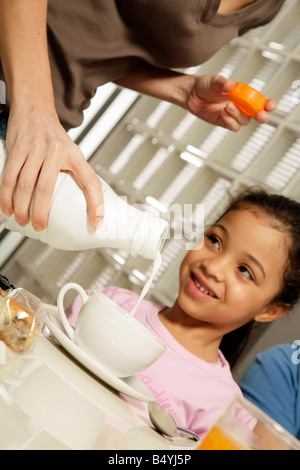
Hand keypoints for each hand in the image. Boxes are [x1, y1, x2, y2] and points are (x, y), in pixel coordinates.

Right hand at [0, 104, 103, 230]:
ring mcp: (36, 149)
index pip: (91, 181)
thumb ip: (74, 173)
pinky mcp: (18, 147)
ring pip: (26, 185)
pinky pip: (10, 176)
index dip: (96, 203)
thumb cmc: (53, 136)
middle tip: (39, 227)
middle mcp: (57, 151)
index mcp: (75, 155)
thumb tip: (80, 203)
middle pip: (47, 189)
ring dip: (21, 207)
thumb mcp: (71, 151)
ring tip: (21, 220)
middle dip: (41, 213)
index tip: (96, 222)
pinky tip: (7, 207)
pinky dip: (6, 194)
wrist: (35, 108)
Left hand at [186, 74, 275, 131]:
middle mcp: (242, 106)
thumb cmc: (206, 85)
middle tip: (260, 115)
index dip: (269, 104)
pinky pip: (233, 126)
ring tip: (227, 105)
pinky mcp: (225, 123)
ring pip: (245, 121)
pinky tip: (222, 112)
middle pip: (259, 115)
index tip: (270, 105)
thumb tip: (231, 85)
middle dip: (262, 116)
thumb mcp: (214, 81)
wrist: (192, 95)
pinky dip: (230, 120)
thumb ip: (222, 83)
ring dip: (238, 114)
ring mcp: (234, 116)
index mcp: (245, 95)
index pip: (262, 101)